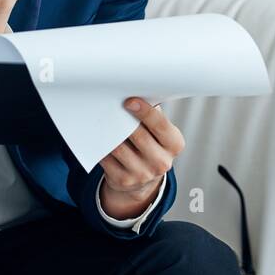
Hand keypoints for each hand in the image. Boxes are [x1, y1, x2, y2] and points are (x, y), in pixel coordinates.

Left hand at [99, 97, 184, 219]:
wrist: (144, 177)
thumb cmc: (151, 144)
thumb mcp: (159, 132)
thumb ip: (152, 115)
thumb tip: (135, 94)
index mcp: (174, 144)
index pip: (160, 125)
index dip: (145, 112)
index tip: (130, 101)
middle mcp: (161, 162)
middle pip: (138, 135)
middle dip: (123, 119)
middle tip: (111, 106)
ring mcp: (143, 174)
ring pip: (119, 148)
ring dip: (109, 133)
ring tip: (103, 120)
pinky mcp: (123, 180)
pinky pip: (107, 159)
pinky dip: (101, 147)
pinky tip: (100, 138)